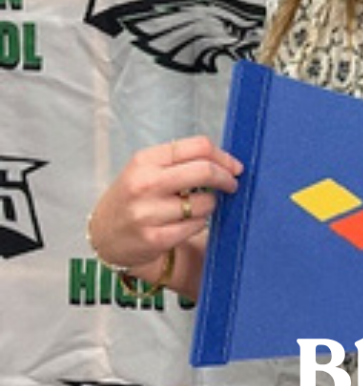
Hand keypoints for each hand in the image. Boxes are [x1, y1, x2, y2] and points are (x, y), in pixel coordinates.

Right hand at [89, 136, 242, 271]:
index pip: (198, 147)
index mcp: (145, 160)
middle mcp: (145, 184)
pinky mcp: (154, 238)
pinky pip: (196, 225)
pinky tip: (186, 223)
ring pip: (204, 202)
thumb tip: (226, 163)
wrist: (104, 236)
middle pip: (205, 170)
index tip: (235, 167)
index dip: (224, 156)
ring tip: (196, 207)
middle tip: (232, 184)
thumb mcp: (147, 170)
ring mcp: (148, 213)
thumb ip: (180, 161)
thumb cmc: (134, 198)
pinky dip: (198, 223)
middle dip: (226, 178)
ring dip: (210, 205)